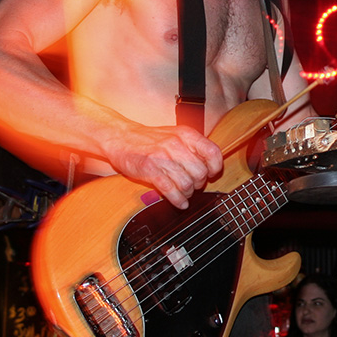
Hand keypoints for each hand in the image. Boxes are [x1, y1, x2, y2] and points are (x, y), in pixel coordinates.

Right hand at [106, 125, 222, 209]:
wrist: (121, 137)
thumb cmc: (150, 139)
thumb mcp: (176, 135)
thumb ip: (193, 147)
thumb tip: (211, 163)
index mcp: (186, 134)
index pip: (212, 152)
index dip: (215, 167)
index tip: (212, 173)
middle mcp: (176, 145)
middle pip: (200, 172)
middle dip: (200, 183)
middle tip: (195, 185)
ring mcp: (163, 158)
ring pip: (187, 183)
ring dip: (188, 193)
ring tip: (185, 192)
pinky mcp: (150, 170)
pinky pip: (170, 190)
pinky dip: (178, 200)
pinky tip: (180, 202)